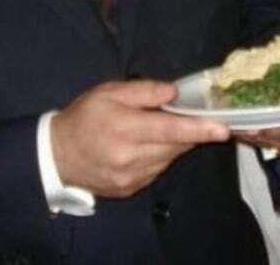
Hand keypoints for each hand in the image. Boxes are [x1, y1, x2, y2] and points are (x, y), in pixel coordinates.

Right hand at [50, 80, 229, 197]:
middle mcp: (130, 157)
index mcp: (125, 129)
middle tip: (188, 116)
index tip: (223, 129)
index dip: (199, 129)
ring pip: (168, 158)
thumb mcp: (108, 93)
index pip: (170, 129)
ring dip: (173, 143)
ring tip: (156, 129)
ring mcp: (131, 177)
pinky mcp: (130, 188)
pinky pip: (157, 170)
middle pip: (175, 145)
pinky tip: (145, 146)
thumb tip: (173, 92)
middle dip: (189, 131)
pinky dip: (159, 156)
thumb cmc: (84, 117)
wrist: (56, 156)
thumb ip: (143, 91)